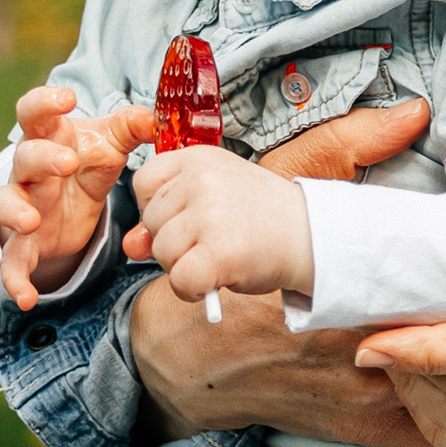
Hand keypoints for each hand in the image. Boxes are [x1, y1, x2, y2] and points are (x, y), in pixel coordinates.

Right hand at [0, 82, 155, 312]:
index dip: (45, 102)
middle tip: (67, 162)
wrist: (70, 200)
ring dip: (15, 211)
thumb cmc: (87, 160)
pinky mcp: (24, 242)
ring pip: (5, 203)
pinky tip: (25, 299)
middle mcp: (29, 169)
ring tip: (31, 221)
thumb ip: (132, 127)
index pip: (34, 112)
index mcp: (50, 137)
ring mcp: (23, 205)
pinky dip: (14, 279)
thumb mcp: (110, 143)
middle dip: (42, 158)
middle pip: (24, 156)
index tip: (67, 98)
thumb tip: (156, 118)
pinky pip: (11, 260)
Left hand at [123, 98, 440, 446]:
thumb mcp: (212, 204)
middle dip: (173, 241)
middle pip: (150, 221)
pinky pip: (179, 280)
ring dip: (183, 266)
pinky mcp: (219, 251)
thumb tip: (130, 246)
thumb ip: (167, 219)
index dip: (159, 209)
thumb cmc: (263, 220)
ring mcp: (210, 213)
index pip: (143, 183)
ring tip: (220, 257)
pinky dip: (192, 290)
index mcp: (199, 157)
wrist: (315, 237)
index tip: (189, 218)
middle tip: (212, 240)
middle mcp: (201, 179)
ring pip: (162, 252)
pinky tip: (216, 280)